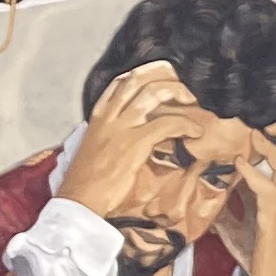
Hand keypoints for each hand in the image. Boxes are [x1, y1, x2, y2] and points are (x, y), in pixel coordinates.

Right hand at [58, 61, 200, 222]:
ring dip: (179, 94)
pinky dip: (186, 123)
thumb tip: (136, 132)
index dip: (145, 74)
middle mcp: (109, 116)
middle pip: (139, 80)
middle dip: (166, 78)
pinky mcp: (135, 143)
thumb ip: (113, 135)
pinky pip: (167, 123)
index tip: (164, 77)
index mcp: (98, 116)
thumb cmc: (88, 181)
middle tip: (184, 90)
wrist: (79, 201)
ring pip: (154, 93)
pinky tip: (196, 131)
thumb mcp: (96, 148)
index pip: (120, 82)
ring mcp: (121, 128)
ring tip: (194, 104)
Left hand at [215, 122, 275, 275]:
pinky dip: (254, 175)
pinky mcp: (275, 217)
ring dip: (271, 148)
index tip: (254, 125)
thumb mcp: (234, 225)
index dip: (273, 139)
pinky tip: (241, 165)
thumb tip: (203, 195)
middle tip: (267, 121)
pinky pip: (269, 190)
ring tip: (255, 135)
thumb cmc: (256, 252)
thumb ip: (225, 208)